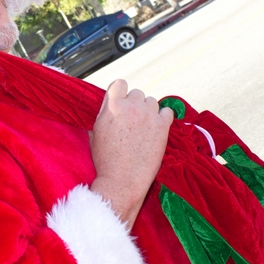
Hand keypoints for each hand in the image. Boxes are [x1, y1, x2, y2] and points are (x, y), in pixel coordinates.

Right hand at [89, 79, 173, 228]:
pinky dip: (163, 117)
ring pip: (152, 101)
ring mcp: (148, 115)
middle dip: (134, 104)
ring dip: (148, 111)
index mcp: (112, 106)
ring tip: (143, 127)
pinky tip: (156, 128)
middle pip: (137, 93)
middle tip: (132, 121)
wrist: (122, 181)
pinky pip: (167, 111)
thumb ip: (104, 113)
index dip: (120, 92)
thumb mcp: (96, 132)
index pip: (120, 83)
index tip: (121, 102)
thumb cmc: (106, 160)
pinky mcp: (162, 126)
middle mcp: (132, 106)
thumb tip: (109, 105)